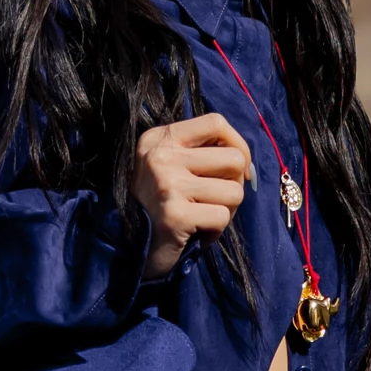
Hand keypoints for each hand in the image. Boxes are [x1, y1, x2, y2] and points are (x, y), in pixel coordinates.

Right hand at [132, 113, 253, 279]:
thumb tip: (246, 162)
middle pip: (233, 159)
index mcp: (158, 139)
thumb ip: (202, 154)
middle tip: (212, 201)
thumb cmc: (157, 207)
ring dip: (225, 211)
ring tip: (202, 218)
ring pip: (234, 191)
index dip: (237, 145)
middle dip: (233, 185)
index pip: (216, 122)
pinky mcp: (174, 215)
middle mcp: (160, 156)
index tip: (234, 170)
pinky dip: (215, 231)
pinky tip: (195, 233)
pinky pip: (222, 217)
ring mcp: (167, 185)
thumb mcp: (170, 167)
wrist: (125, 248)